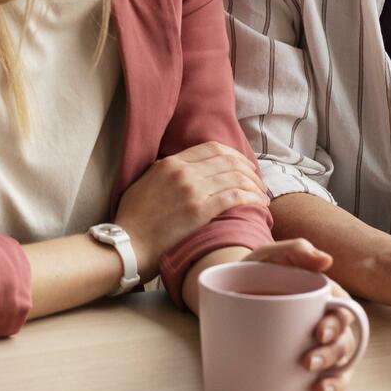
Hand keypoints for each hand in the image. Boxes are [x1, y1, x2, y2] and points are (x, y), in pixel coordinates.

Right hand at [114, 142, 267, 279]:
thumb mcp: (146, 183)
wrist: (128, 243)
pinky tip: (259, 204)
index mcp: (170, 163)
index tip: (243, 165)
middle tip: (258, 181)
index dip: (233, 155)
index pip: (211, 148)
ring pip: (235, 177)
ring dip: (254, 185)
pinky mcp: (200, 211)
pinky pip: (235, 197)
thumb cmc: (133, 219)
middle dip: (248, 169)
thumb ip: (166, 173)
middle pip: (228, 160)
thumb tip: (184, 171)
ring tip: (262, 195)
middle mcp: (183, 172)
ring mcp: (192, 190)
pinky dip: (251, 198)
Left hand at [240, 240, 359, 390]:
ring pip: (339, 366)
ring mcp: (317, 346)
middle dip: (331, 356)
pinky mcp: (305, 365)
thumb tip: (325, 259)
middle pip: (342, 342)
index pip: (342, 311)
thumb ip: (295, 251)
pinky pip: (326, 382)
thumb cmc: (256, 272)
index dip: (337, 324)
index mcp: (324, 298)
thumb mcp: (270, 256)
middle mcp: (326, 324)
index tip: (319, 333)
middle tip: (308, 362)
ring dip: (335, 381)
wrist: (230, 292)